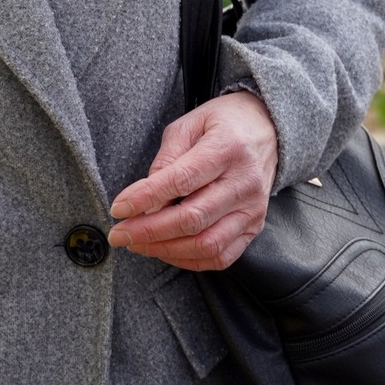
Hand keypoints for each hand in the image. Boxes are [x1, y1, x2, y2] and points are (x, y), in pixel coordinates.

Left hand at [107, 90, 277, 270]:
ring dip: (165, 249)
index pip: (181, 180)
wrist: (267, 129)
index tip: (118, 208)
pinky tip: (166, 250)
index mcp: (227, 148)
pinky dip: (189, 260)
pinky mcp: (254, 227)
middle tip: (119, 234)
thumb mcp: (189, 124)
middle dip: (148, 231)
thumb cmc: (222, 124)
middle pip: (192, 218)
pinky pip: (221, 256)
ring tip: (137, 244)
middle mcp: (244, 182)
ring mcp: (252, 209)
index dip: (145, 198)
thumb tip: (145, 198)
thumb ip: (166, 159)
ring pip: (206, 244)